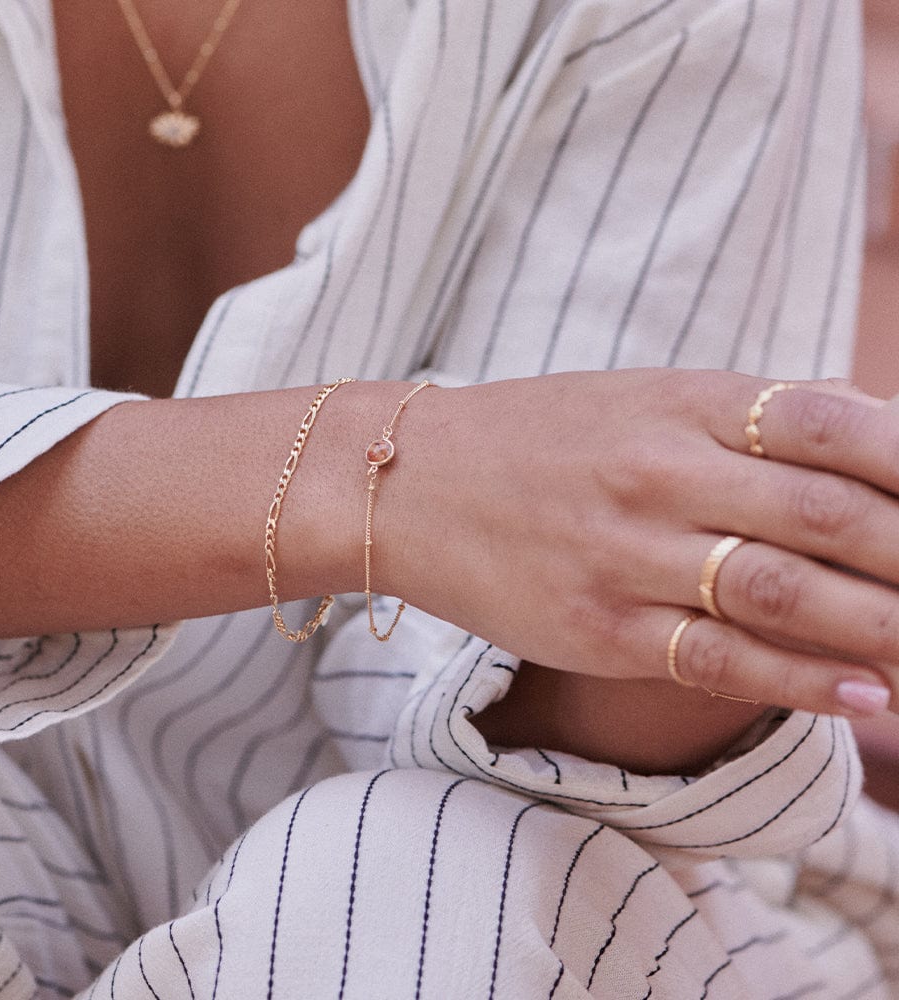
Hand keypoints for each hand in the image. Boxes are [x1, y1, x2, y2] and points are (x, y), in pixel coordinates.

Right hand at [381, 369, 898, 719]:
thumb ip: (745, 419)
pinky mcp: (598, 626)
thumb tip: (869, 440)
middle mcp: (660, 474)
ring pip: (786, 595)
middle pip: (830, 516)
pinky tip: (869, 697)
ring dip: (887, 626)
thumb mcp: (638, 397)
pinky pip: (719, 659)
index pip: (836, 425)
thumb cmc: (534, 437)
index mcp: (680, 403)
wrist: (410, 480)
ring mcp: (627, 555)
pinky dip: (804, 681)